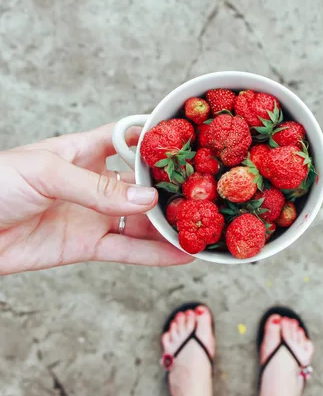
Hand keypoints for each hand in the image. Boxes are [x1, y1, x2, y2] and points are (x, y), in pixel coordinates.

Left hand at [0, 124, 193, 274]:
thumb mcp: (45, 172)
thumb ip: (97, 187)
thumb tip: (145, 199)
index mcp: (83, 151)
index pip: (128, 140)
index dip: (156, 141)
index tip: (189, 146)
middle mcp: (94, 183)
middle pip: (142, 185)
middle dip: (170, 190)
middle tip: (204, 196)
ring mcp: (92, 216)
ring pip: (140, 221)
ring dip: (168, 226)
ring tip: (201, 228)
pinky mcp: (86, 246)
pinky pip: (128, 250)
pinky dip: (155, 255)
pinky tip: (182, 254)